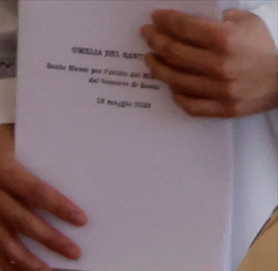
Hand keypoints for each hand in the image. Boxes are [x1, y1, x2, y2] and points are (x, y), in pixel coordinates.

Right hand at [0, 124, 85, 270]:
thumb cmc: (5, 140)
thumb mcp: (23, 142)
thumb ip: (43, 161)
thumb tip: (80, 181)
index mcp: (2, 169)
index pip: (34, 191)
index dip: (58, 206)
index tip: (81, 220)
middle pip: (21, 221)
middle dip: (49, 240)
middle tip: (74, 253)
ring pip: (3, 241)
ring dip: (27, 261)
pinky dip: (6, 264)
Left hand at [142, 8, 277, 117]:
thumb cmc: (266, 47)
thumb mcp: (249, 22)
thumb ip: (222, 19)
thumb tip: (193, 23)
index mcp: (226, 40)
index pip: (185, 28)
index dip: (166, 21)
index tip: (155, 18)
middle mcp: (220, 65)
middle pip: (175, 53)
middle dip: (156, 41)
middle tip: (147, 35)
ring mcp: (220, 90)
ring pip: (177, 80)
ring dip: (159, 68)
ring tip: (151, 58)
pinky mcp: (223, 108)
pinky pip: (190, 104)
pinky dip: (177, 94)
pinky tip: (170, 84)